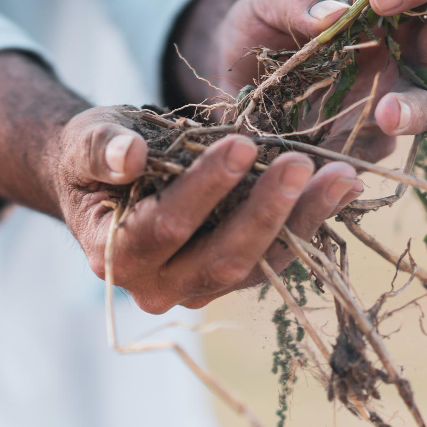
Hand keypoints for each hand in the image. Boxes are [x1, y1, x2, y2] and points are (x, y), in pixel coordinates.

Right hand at [52, 106, 364, 312]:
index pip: (166, 226)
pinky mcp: (229, 277)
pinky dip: (308, 225)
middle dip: (265, 210)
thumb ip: (101, 148)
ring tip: (340, 177)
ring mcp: (197, 287)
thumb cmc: (94, 155)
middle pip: (221, 258)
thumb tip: (128, 156)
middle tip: (300, 162)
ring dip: (301, 221)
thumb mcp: (86, 140)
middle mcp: (156, 285)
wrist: (105, 178)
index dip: (205, 188)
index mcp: (115, 254)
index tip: (241, 143)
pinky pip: (274, 259)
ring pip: (257, 265)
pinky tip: (339, 189)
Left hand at [171, 0, 426, 161]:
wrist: (234, 74)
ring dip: (414, 109)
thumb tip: (333, 14)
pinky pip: (374, 151)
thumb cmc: (262, 25)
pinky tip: (343, 158)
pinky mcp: (361, 142)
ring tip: (389, 114)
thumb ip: (298, 2)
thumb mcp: (270, 3)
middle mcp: (397, 51)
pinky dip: (364, 152)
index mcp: (383, 5)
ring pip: (423, 106)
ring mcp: (385, 98)